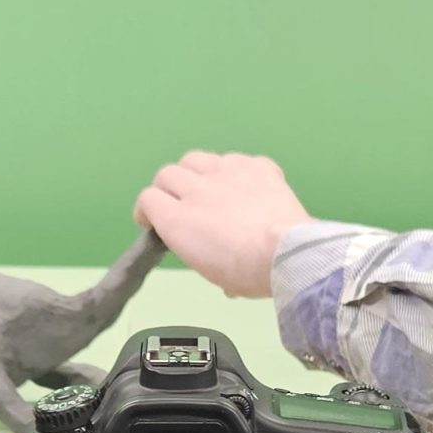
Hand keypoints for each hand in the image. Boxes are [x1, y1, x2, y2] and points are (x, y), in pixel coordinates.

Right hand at [135, 152, 311, 298]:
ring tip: (210, 188)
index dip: (148, 211)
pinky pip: (237, 160)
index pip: (148, 199)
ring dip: (197, 173)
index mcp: (178, 218)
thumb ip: (195, 248)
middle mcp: (197, 187)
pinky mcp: (256, 165)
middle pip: (167, 173)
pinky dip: (237, 172)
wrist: (285, 253)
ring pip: (197, 159)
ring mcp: (227, 171)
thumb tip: (208, 250)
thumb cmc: (244, 273)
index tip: (154, 223)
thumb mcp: (207, 271)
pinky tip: (247, 187)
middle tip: (180, 203)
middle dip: (168, 188)